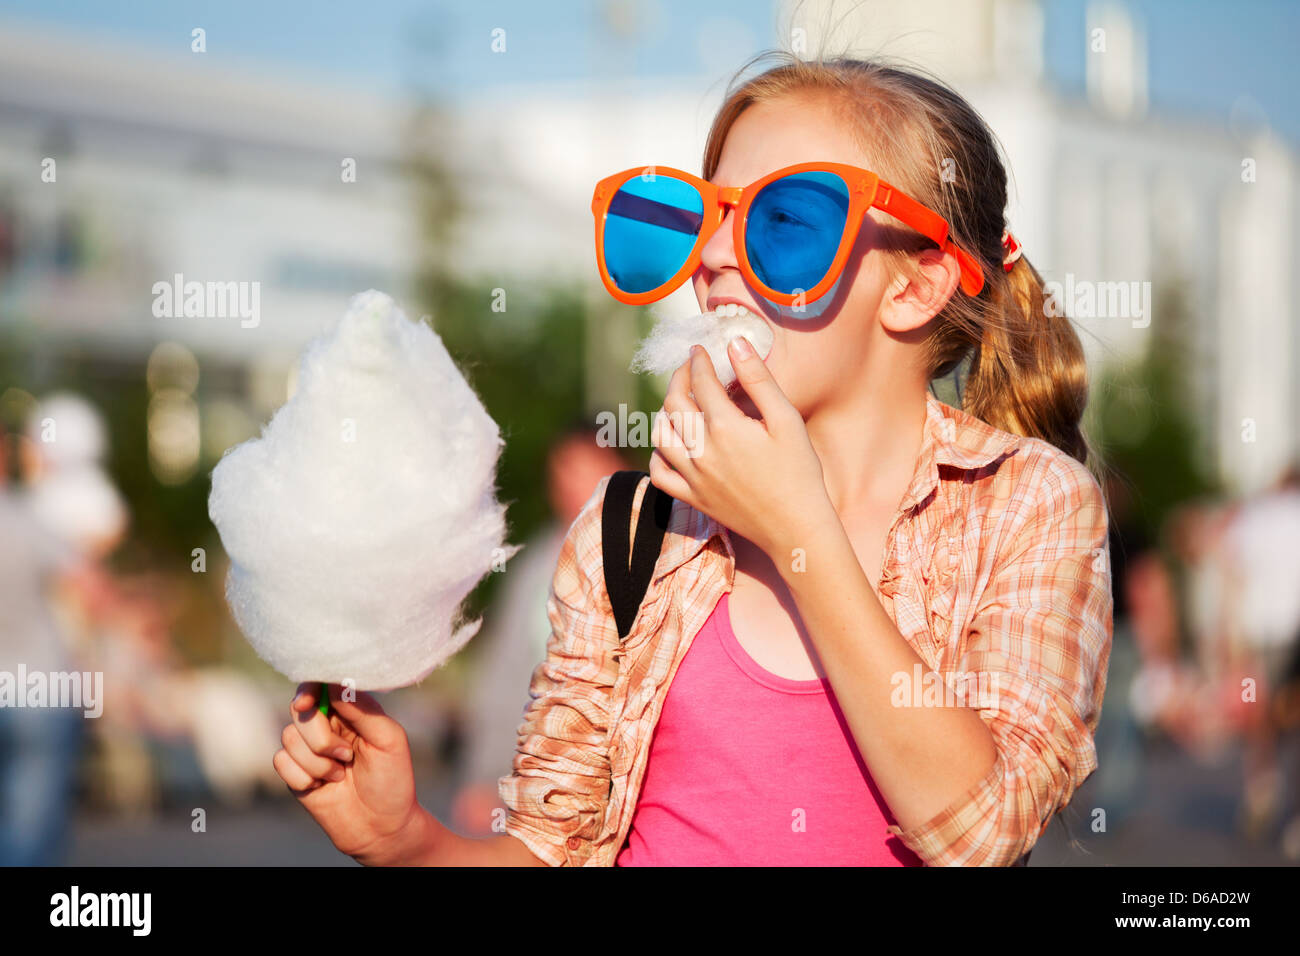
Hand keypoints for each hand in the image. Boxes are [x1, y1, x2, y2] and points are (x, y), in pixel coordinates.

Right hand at [274, 682, 427, 865]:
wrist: (382, 827)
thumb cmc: (392, 780)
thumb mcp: (388, 739)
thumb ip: (363, 709)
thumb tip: (336, 682)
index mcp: (350, 710)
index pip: (320, 684)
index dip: (308, 688)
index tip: (307, 703)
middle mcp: (326, 725)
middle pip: (298, 710)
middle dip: (320, 737)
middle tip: (347, 755)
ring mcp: (308, 749)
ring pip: (288, 738)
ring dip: (317, 762)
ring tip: (341, 774)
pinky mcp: (295, 773)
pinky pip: (281, 762)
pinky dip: (304, 777)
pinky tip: (324, 787)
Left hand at [649, 337, 833, 557]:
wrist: (796, 529)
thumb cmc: (799, 472)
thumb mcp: (786, 420)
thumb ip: (758, 379)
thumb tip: (734, 343)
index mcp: (725, 428)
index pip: (700, 383)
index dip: (698, 361)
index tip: (699, 349)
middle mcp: (701, 451)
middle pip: (674, 404)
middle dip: (678, 379)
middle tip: (689, 368)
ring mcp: (693, 477)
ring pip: (660, 435)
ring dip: (665, 412)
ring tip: (680, 402)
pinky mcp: (692, 498)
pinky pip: (659, 473)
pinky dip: (658, 454)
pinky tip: (670, 444)